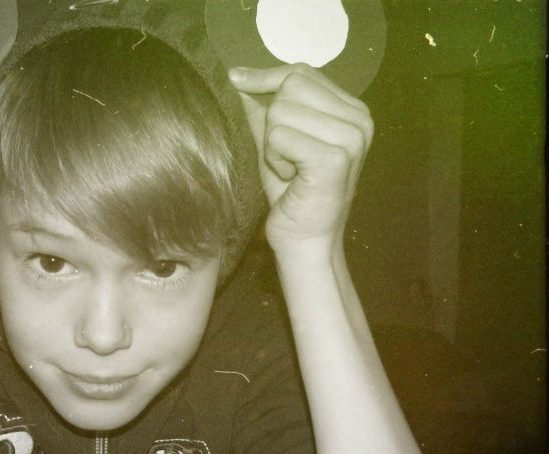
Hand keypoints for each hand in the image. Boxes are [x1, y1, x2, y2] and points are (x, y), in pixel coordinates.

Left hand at [228, 64, 372, 255]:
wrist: (304, 238)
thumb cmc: (291, 191)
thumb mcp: (276, 141)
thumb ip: (264, 108)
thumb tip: (239, 75)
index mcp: (352, 110)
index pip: (302, 72)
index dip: (266, 76)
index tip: (236, 79)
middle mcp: (360, 119)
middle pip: (291, 86)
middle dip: (273, 120)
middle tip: (284, 154)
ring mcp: (352, 137)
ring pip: (282, 111)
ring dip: (272, 144)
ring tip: (289, 168)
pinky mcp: (335, 158)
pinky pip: (279, 136)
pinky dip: (274, 158)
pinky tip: (290, 177)